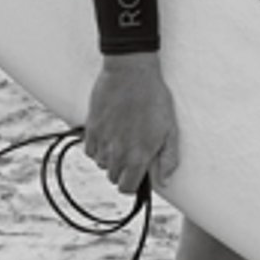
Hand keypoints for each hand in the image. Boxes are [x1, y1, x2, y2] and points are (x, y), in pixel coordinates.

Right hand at [82, 51, 178, 195]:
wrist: (131, 72)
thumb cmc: (155, 98)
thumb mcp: (170, 130)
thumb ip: (168, 159)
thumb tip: (164, 181)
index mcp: (138, 156)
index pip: (127, 188)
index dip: (132, 184)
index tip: (137, 174)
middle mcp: (117, 152)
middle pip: (112, 177)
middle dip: (122, 170)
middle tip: (131, 152)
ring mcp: (102, 140)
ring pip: (100, 164)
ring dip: (109, 158)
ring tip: (121, 139)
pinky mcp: (91, 128)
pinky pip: (89, 150)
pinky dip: (97, 147)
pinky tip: (108, 133)